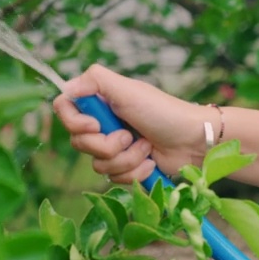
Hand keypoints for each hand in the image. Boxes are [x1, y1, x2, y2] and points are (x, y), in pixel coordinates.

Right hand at [52, 65, 211, 183]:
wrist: (194, 141)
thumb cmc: (164, 111)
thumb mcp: (129, 90)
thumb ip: (95, 81)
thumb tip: (65, 88)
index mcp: (100, 101)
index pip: (64, 110)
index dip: (75, 123)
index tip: (96, 125)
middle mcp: (102, 124)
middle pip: (80, 143)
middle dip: (108, 145)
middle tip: (130, 136)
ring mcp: (113, 147)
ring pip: (98, 165)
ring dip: (127, 159)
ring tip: (147, 148)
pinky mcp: (125, 167)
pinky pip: (115, 179)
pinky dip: (135, 172)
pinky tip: (150, 162)